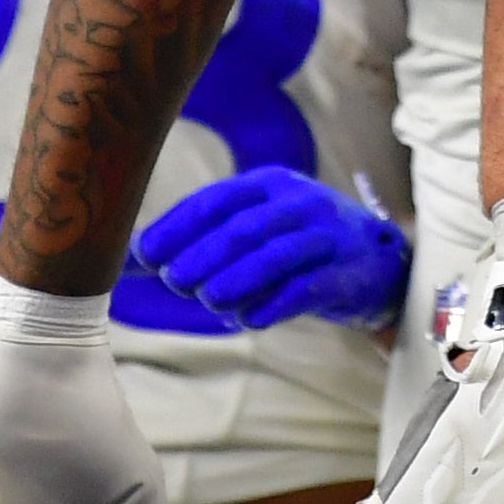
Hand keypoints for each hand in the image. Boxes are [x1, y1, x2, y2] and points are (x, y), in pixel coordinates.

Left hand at [132, 166, 409, 330]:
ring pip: (274, 256)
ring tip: (208, 300)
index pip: (215, 201)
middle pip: (242, 229)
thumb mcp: (251, 229)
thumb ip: (198, 241)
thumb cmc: (295, 246)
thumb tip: (128, 258)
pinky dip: (269, 306)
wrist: (375, 263)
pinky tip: (246, 319)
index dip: (177, 227)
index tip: (146, 254)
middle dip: (201, 257)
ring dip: (233, 282)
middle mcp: (300, 202)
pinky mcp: (345, 274)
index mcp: (269, 184)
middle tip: (174, 282)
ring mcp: (327, 236)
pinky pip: (303, 290)